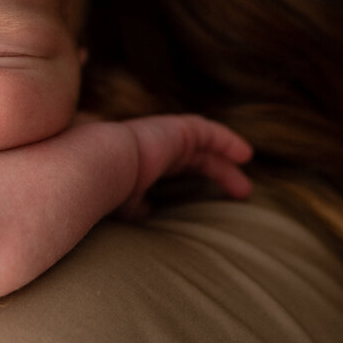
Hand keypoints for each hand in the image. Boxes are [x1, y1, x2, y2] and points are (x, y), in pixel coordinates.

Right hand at [113, 114, 252, 219]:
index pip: (172, 167)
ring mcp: (163, 135)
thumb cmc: (103, 188)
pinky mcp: (175, 129)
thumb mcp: (122, 202)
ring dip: (226, 163)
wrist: (96, 165)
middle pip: (194, 158)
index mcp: (141, 163)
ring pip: (204, 145)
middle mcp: (154, 146)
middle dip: (219, 174)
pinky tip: (244, 155)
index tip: (201, 200)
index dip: (190, 179)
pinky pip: (207, 131)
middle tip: (241, 193)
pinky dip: (226, 140)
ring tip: (246, 186)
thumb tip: (147, 212)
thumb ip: (136, 205)